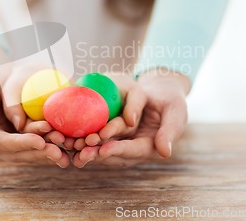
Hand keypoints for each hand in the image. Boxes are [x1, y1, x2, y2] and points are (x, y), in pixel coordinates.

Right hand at [0, 48, 70, 167]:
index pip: (8, 144)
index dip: (24, 144)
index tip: (39, 141)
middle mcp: (7, 140)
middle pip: (28, 146)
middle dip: (46, 147)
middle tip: (61, 144)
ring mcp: (22, 132)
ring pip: (41, 140)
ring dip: (56, 142)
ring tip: (70, 140)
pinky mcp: (35, 122)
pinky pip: (48, 127)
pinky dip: (61, 129)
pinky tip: (73, 130)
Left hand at [72, 69, 189, 167]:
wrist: (162, 92)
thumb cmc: (172, 101)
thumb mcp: (175, 112)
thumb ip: (170, 131)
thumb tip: (165, 152)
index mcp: (151, 147)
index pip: (133, 150)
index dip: (118, 150)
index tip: (103, 150)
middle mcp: (133, 147)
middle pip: (113, 153)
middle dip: (97, 153)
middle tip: (81, 151)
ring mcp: (121, 140)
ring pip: (102, 146)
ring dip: (87, 147)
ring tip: (71, 145)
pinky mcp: (112, 132)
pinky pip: (97, 135)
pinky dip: (84, 136)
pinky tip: (69, 134)